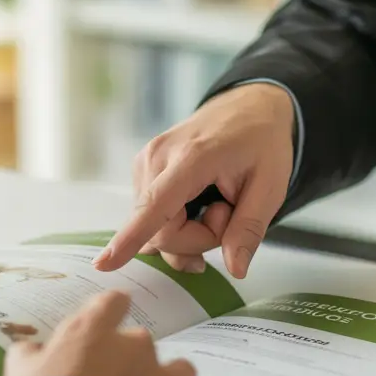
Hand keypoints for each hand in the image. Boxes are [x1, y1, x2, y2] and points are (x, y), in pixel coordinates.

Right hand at [4, 291, 213, 375]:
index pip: (113, 302)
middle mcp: (135, 348)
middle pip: (142, 342)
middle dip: (130, 362)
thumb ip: (31, 353)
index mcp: (94, 331)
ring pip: (179, 369)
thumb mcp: (19, 374)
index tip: (109, 324)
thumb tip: (34, 349)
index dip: (111, 313)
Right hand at [96, 83, 294, 278]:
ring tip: (216, 204)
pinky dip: (176, 221)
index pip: (155, 206)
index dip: (130, 239)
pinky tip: (197, 204)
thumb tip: (236, 269)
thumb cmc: (262, 141)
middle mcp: (156, 158)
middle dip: (196, 240)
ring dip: (188, 231)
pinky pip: (151, 216)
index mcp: (191, 158)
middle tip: (227, 213)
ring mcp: (145, 162)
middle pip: (159, 232)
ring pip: (153, 228)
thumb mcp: (271, 187)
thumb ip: (249, 229)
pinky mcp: (143, 169)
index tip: (104, 264)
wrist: (250, 105)